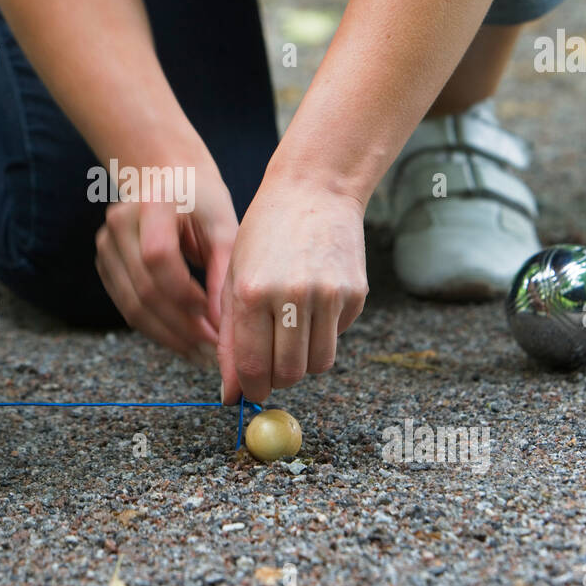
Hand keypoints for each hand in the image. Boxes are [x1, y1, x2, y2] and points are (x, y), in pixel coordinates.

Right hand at [93, 166, 237, 365]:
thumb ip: (224, 273)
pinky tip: (184, 341)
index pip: (157, 257)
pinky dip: (157, 330)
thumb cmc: (203, 202)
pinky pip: (128, 307)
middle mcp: (119, 221)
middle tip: (215, 349)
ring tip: (203, 352)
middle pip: (144, 289)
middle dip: (182, 326)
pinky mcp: (105, 264)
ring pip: (133, 306)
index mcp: (151, 201)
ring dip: (169, 336)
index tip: (215, 318)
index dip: (184, 294)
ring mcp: (106, 244)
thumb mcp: (223, 226)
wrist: (169, 179)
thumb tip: (224, 327)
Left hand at [217, 179, 367, 403]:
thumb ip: (230, 339)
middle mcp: (290, 296)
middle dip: (277, 379)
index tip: (250, 392)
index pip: (253, 367)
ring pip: (318, 364)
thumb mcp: (234, 279)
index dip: (251, 389)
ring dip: (303, 362)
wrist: (315, 190)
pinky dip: (323, 335)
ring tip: (290, 335)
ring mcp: (327, 295)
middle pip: (289, 373)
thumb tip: (231, 395)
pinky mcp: (355, 294)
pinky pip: (338, 338)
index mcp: (251, 292)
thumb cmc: (264, 234)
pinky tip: (313, 304)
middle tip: (270, 366)